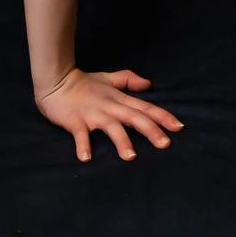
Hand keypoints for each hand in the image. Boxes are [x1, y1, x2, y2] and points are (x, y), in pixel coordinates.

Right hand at [32, 67, 184, 162]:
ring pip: (111, 127)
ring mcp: (93, 114)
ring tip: (130, 157)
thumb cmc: (84, 83)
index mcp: (119, 99)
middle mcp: (110, 106)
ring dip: (121, 141)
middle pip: (134, 118)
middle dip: (151, 131)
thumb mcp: (109, 78)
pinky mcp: (75, 121)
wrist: (56, 80)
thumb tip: (149, 85)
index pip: (145, 108)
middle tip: (165, 144)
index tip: (179, 127)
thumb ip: (128, 80)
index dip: (162, 117)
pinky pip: (80, 134)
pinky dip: (83, 145)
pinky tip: (86, 158)